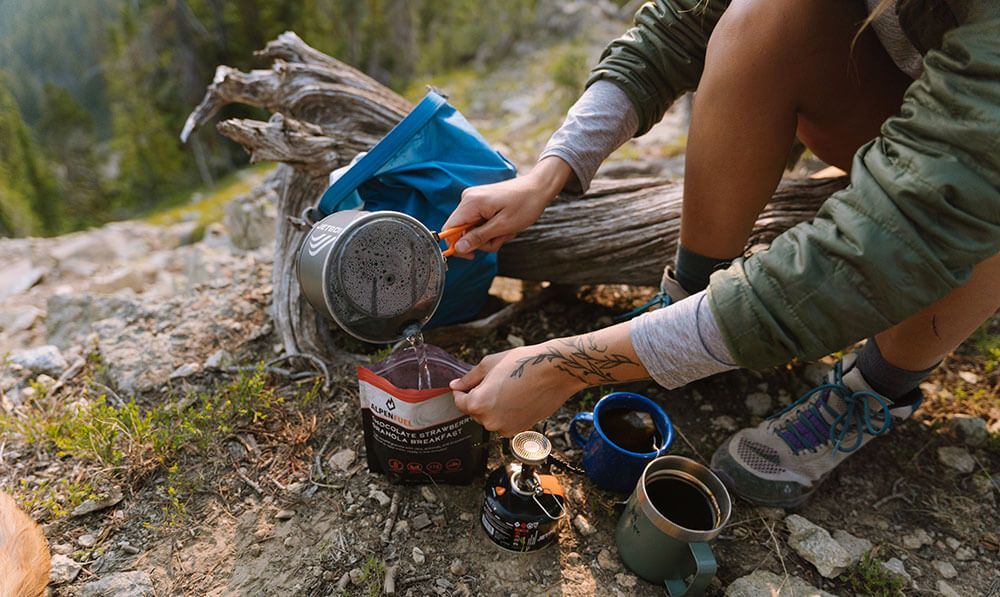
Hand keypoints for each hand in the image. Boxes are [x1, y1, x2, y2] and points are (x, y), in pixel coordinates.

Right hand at [442, 156, 571, 258]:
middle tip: (501, 238)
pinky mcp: (481, 203)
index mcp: (471, 203)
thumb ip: (478, 237)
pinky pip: (480, 223)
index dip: (456, 246)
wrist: (538, 188)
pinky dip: (492, 229)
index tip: (471, 256)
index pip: (449, 229)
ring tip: (506, 230)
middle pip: (462, 232)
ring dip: (490, 236)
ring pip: (473, 230)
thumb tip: (458, 248)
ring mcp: (474, 200)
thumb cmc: (525, 204)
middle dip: (482, 241)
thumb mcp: (502, 226)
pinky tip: (505, 226)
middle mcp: (468, 199)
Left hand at [451, 325, 648, 435]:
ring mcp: (505, 428)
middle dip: (480, 398)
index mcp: (478, 403)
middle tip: (495, 381)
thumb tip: (455, 385)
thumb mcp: (490, 364)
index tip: (468, 384)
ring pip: (491, 417)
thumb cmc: (523, 363)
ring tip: (509, 388)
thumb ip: (469, 378)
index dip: (462, 391)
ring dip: (493, 406)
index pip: (460, 402)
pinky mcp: (520, 430)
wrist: (555, 372)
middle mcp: (489, 421)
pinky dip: (507, 412)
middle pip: (475, 411)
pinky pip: (505, 422)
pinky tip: (518, 397)